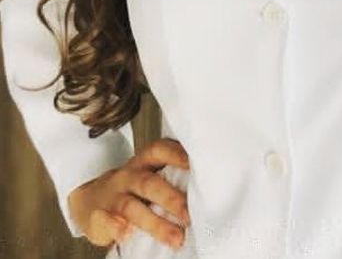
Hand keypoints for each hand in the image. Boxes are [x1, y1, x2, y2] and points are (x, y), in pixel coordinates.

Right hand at [67, 137, 190, 251]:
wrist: (88, 201)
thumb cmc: (132, 188)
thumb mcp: (149, 175)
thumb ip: (171, 177)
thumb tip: (205, 189)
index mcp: (144, 162)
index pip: (161, 150)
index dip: (178, 155)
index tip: (196, 164)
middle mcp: (129, 176)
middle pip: (150, 183)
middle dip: (172, 199)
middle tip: (191, 215)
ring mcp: (113, 196)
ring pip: (133, 207)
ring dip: (156, 223)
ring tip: (176, 238)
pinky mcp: (98, 216)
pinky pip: (105, 220)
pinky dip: (116, 228)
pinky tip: (127, 234)